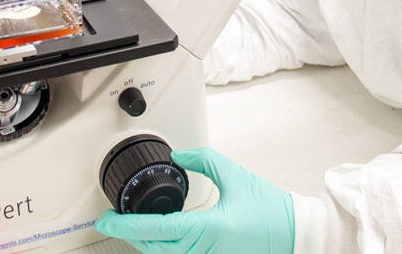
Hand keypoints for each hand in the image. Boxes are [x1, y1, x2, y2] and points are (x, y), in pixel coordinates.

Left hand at [95, 147, 293, 253]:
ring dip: (146, 242)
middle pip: (153, 248)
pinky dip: (164, 248)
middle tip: (112, 220)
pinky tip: (159, 237)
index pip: (155, 229)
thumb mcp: (235, 176)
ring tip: (131, 226)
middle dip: (130, 234)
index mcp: (208, 229)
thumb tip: (179, 157)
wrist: (295, 234)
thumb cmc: (271, 210)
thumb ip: (204, 161)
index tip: (106, 220)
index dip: (125, 226)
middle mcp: (205, 251)